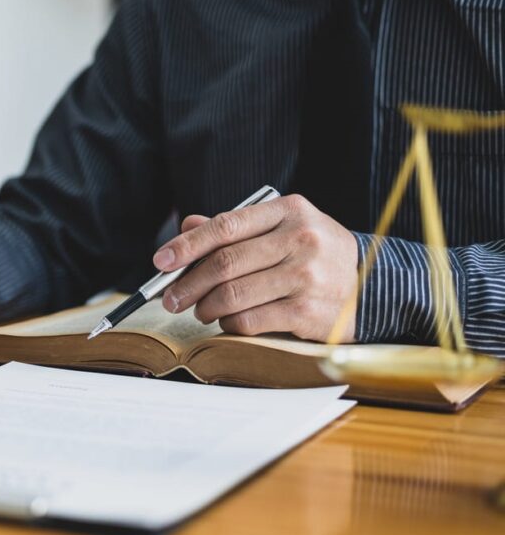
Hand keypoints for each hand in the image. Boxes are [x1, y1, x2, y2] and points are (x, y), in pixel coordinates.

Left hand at [154, 195, 358, 341]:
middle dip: (188, 284)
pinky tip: (228, 322)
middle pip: (225, 263)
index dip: (187, 244)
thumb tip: (187, 226)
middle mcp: (300, 239)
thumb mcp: (284, 228)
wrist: (373, 285)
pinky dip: (230, 323)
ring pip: (234, 294)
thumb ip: (237, 227)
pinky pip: (251, 320)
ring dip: (206, 307)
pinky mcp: (308, 311)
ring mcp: (305, 276)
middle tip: (171, 297)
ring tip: (200, 311)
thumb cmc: (316, 254)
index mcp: (289, 210)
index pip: (226, 225)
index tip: (161, 261)